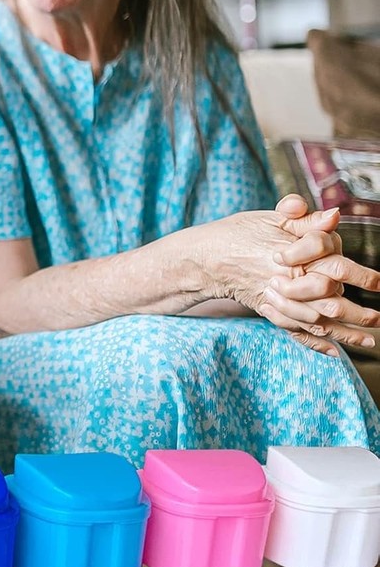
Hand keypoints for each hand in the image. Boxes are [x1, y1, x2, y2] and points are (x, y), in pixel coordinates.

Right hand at [242, 195, 378, 354]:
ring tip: (369, 339)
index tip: (379, 282)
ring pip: (317, 320)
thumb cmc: (236, 233)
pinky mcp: (269, 310)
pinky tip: (334, 351)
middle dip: (358, 312)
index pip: (332, 263)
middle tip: (379, 318)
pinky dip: (314, 343)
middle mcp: (287, 280)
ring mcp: (277, 299)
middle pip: (330, 299)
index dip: (355, 272)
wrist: (204, 258)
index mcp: (290, 254)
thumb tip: (333, 215)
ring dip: (345, 332)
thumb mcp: (268, 218)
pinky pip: (294, 331)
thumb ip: (301, 217)